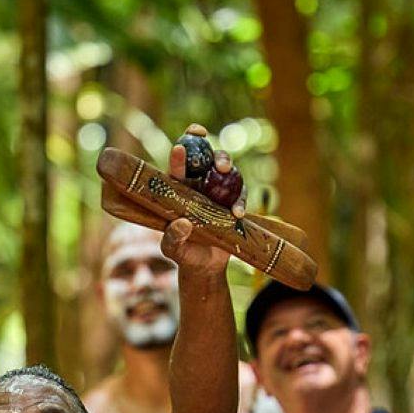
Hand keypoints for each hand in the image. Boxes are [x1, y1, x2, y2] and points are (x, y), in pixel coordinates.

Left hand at [161, 136, 233, 278]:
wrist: (206, 265)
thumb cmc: (184, 253)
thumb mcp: (173, 249)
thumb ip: (172, 238)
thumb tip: (181, 223)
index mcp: (179, 190)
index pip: (178, 168)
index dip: (181, 153)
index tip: (181, 146)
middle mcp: (199, 185)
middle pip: (208, 159)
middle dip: (215, 155)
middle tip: (219, 164)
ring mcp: (218, 192)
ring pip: (227, 170)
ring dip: (229, 166)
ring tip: (227, 171)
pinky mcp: (233, 202)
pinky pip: (241, 194)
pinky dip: (241, 200)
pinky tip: (237, 213)